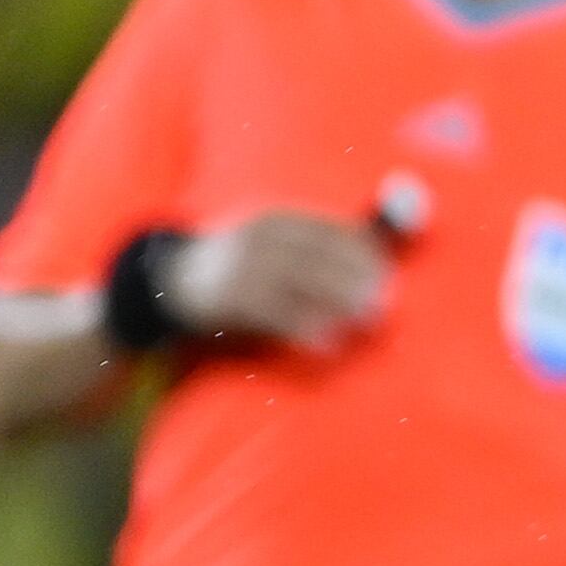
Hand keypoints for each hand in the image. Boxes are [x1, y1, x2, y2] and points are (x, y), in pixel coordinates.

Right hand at [166, 211, 387, 349]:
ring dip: (340, 302)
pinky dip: (306, 328)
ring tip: (369, 321)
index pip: (330, 230)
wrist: (176, 281)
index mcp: (278, 221)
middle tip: (386, 301)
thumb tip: (388, 241)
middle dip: (358, 278)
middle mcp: (260, 237)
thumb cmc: (247, 266)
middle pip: (319, 256)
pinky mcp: (230, 298)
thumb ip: (325, 246)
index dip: (364, 250)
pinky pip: (275, 314)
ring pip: (300, 283)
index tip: (389, 270)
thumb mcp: (279, 245)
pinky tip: (329, 344)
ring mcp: (243, 266)